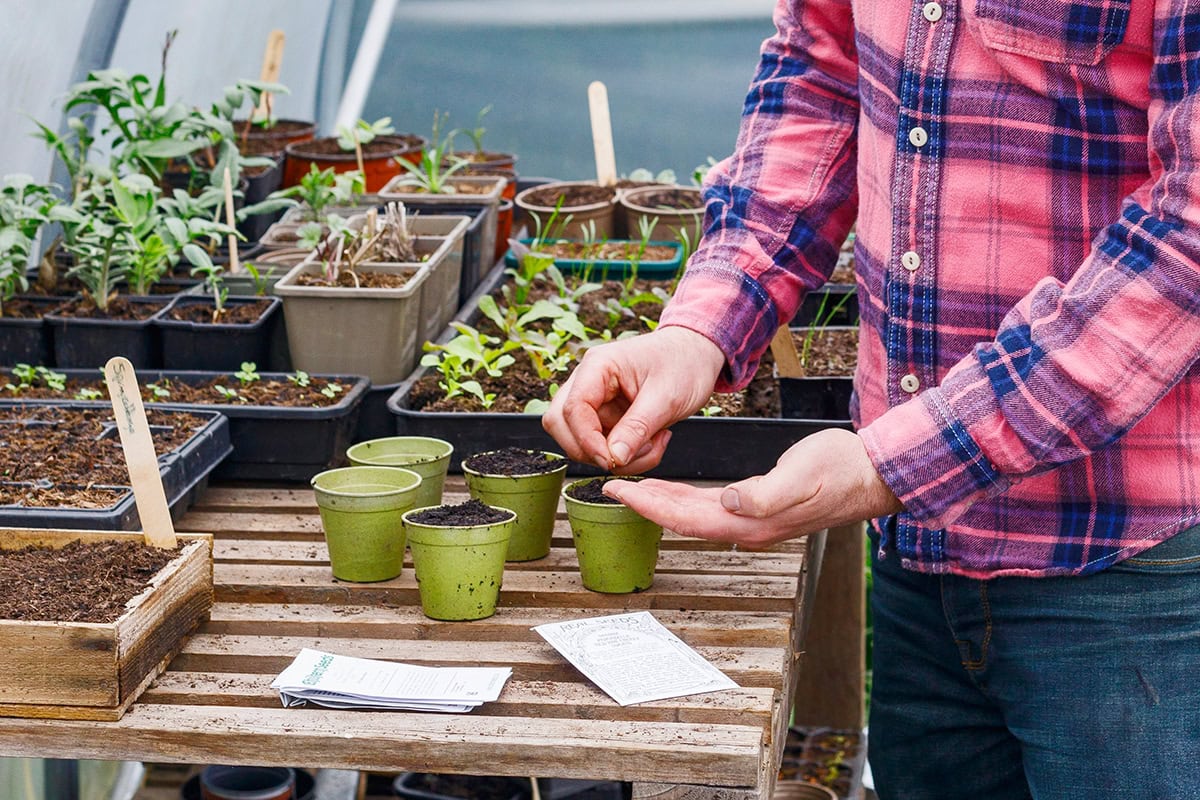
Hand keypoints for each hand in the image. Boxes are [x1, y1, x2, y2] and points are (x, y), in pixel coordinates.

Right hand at [542, 326, 725, 473]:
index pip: (572, 409)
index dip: (587, 440)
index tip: (611, 460)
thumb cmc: (684, 363)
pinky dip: (624, 454)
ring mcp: (595, 399)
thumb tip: (613, 458)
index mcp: (598, 366)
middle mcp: (588, 381)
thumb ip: (637, 428)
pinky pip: (601, 444)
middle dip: (593, 451)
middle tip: (631, 456)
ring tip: (652, 445)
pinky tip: (651, 442)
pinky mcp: (605, 415)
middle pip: (562, 425)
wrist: (696, 354)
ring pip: (580, 440)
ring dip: (614, 456)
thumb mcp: (666, 398)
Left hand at [602, 428, 903, 546]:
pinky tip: (678, 491)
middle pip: (684, 520)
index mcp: (752, 521)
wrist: (874, 474)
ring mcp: (756, 520)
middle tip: (611, 489)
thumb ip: (765, 494)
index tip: (618, 493)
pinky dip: (687, 499)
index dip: (649, 506)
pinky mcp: (763, 508)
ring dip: (663, 503)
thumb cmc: (841, 469)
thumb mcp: (801, 474)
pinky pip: (712, 509)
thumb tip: (729, 502)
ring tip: (634, 490)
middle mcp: (749, 527)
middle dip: (646, 505)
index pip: (686, 518)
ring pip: (696, 516)